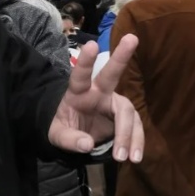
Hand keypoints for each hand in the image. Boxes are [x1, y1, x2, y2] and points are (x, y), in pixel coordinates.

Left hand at [48, 34, 143, 161]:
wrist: (75, 135)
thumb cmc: (63, 128)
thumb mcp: (57, 137)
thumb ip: (69, 140)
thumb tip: (87, 144)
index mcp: (77, 92)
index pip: (79, 75)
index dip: (85, 61)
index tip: (91, 45)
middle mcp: (98, 92)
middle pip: (111, 74)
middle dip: (121, 56)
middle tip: (132, 37)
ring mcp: (113, 103)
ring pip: (127, 112)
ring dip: (128, 135)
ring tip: (124, 157)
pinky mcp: (124, 117)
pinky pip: (135, 128)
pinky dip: (136, 142)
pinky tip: (135, 157)